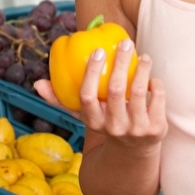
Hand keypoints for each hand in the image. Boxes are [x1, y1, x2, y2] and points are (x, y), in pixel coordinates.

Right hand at [34, 40, 166, 149]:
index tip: (98, 50)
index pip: (87, 96)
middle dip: (120, 62)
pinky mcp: (157, 129)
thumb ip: (61, 99)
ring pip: (139, 91)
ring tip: (143, 56)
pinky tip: (151, 76)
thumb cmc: (106, 122)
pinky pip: (157, 98)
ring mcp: (137, 130)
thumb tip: (38, 83)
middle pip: (115, 90)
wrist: (134, 151)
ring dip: (142, 69)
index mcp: (94, 122)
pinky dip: (155, 83)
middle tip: (125, 43)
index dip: (91, 71)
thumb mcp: (85, 115)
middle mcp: (114, 128)